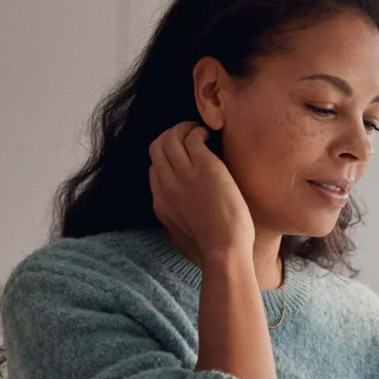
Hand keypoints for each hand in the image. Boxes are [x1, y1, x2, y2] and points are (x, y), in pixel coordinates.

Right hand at [148, 121, 254, 258]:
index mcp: (160, 203)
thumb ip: (175, 224)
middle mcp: (167, 186)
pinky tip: (210, 136)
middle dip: (171, 136)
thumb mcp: (181, 238)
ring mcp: (184, 175)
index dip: (167, 159)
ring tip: (200, 132)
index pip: (154, 169)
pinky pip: (192, 137)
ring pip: (170, 137)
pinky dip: (199, 131)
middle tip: (189, 136)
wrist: (224, 250)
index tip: (183, 157)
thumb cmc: (211, 249)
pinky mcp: (204, 167)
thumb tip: (176, 223)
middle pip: (156, 147)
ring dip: (184, 128)